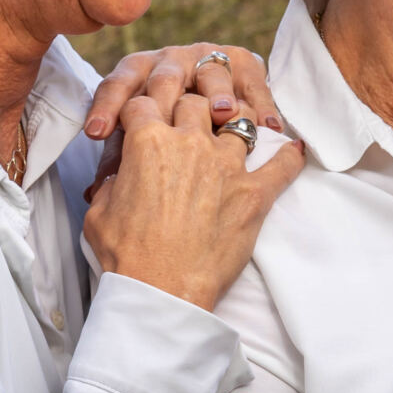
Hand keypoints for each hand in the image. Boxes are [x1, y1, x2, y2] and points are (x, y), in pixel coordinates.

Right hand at [82, 83, 304, 309]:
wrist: (162, 290)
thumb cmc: (127, 255)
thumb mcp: (98, 212)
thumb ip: (109, 182)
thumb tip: (118, 176)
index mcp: (147, 142)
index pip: (144, 103)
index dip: (143, 109)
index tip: (146, 118)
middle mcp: (189, 143)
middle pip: (194, 102)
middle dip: (188, 108)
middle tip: (187, 123)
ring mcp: (226, 165)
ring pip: (238, 120)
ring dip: (234, 122)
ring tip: (234, 128)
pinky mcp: (254, 193)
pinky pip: (282, 165)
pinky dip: (289, 156)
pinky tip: (294, 149)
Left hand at [84, 40, 280, 162]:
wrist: (195, 79)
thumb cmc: (158, 124)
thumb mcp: (134, 139)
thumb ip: (117, 161)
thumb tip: (96, 193)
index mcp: (136, 74)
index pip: (116, 87)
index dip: (106, 108)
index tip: (97, 133)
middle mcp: (170, 62)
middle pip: (165, 75)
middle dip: (165, 94)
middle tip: (165, 123)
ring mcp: (207, 60)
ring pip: (211, 71)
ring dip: (217, 91)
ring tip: (224, 112)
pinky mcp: (242, 64)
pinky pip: (252, 80)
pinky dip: (263, 101)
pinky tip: (271, 126)